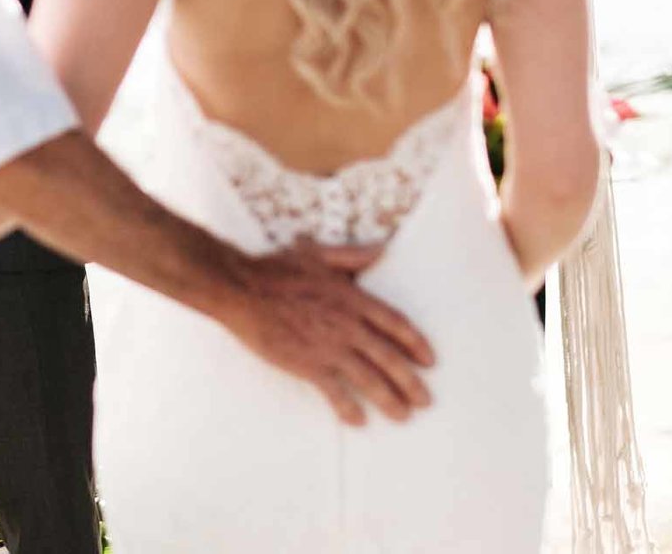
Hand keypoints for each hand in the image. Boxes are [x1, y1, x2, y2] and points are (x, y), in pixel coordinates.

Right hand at [219, 240, 435, 425]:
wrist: (241, 289)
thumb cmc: (276, 269)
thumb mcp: (318, 254)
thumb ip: (353, 256)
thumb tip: (383, 250)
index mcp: (352, 298)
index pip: (395, 323)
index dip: (416, 343)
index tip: (430, 361)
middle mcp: (347, 325)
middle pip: (389, 358)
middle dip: (411, 382)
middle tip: (425, 400)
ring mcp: (329, 346)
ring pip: (370, 379)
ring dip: (389, 400)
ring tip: (402, 416)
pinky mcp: (308, 364)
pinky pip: (335, 392)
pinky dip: (348, 408)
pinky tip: (356, 421)